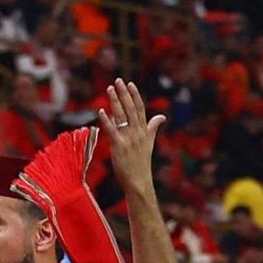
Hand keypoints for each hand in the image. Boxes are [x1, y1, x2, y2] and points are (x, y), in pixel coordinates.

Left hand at [99, 76, 161, 196]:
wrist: (139, 181)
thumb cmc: (142, 162)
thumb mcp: (150, 142)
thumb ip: (153, 128)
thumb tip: (162, 117)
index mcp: (144, 131)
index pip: (140, 109)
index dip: (135, 95)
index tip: (130, 83)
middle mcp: (137, 132)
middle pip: (131, 109)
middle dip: (124, 93)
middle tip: (118, 81)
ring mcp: (129, 139)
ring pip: (121, 116)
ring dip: (115, 101)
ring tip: (110, 89)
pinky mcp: (119, 146)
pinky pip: (112, 130)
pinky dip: (106, 120)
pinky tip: (101, 111)